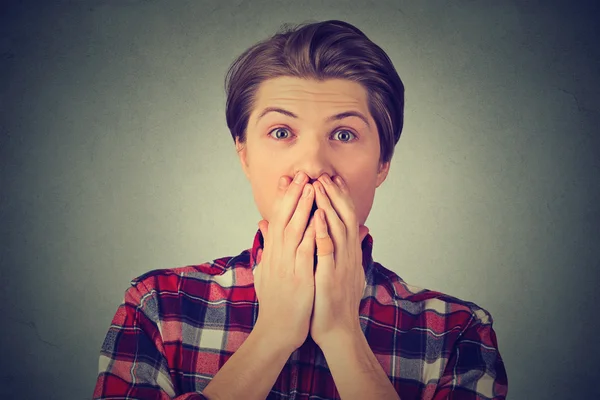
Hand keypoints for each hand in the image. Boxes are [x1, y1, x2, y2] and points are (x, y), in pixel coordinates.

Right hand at [253, 172, 316, 351]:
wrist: (276, 331)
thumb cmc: (275, 303)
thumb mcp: (266, 271)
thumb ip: (267, 247)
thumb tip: (263, 226)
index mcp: (273, 255)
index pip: (277, 221)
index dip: (284, 199)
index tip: (289, 180)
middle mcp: (277, 257)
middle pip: (284, 220)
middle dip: (293, 196)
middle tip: (301, 174)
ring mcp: (287, 267)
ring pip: (294, 232)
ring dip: (303, 209)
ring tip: (311, 188)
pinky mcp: (299, 279)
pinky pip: (306, 253)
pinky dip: (312, 235)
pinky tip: (319, 220)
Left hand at [309, 174, 369, 346]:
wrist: (337, 330)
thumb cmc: (333, 301)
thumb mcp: (341, 270)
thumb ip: (345, 249)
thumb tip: (357, 231)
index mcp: (347, 253)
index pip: (345, 219)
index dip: (339, 198)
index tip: (331, 179)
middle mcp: (348, 255)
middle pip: (344, 218)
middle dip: (334, 195)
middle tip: (325, 175)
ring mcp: (341, 265)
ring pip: (338, 230)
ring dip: (329, 207)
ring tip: (320, 187)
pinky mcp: (331, 277)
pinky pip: (328, 252)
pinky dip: (323, 234)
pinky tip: (317, 219)